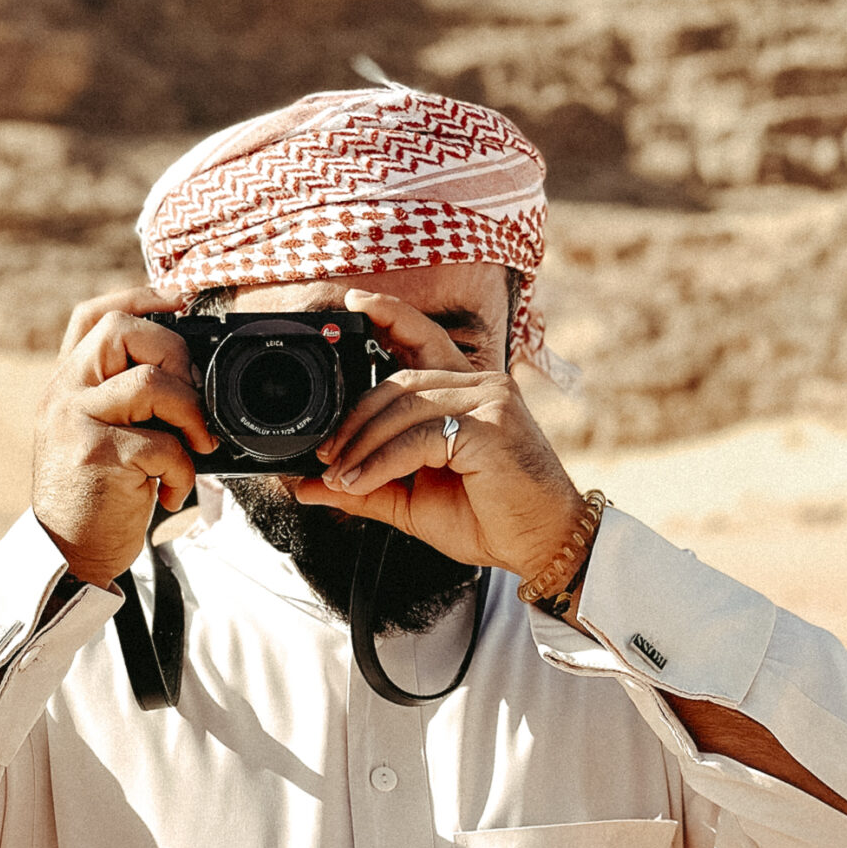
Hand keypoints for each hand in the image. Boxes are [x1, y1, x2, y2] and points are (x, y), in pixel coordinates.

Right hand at [31, 286, 218, 587]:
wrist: (68, 554)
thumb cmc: (98, 495)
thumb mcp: (102, 434)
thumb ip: (126, 398)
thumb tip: (192, 373)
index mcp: (67, 381)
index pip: (94, 315)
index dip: (141, 296)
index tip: (182, 300)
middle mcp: (64, 392)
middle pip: (125, 331)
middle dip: (176, 356)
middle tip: (193, 400)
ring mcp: (76, 422)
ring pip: (150, 384)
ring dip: (190, 415)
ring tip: (196, 448)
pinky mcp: (97, 457)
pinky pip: (162, 443)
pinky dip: (183, 469)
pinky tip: (172, 491)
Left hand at [293, 288, 586, 580]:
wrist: (540, 544)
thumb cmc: (489, 518)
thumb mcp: (413, 500)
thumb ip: (366, 485)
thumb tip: (306, 485)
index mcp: (468, 391)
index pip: (424, 339)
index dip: (389, 314)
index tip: (352, 302)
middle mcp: (482, 385)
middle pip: (399, 382)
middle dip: (354, 420)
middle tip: (326, 456)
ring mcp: (490, 400)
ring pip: (404, 407)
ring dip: (362, 445)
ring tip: (340, 478)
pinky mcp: (490, 425)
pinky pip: (418, 437)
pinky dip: (381, 461)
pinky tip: (361, 483)